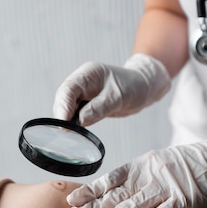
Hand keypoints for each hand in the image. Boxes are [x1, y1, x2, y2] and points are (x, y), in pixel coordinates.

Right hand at [53, 53, 170, 126]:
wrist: (144, 87)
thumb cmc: (134, 86)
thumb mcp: (119, 97)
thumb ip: (99, 108)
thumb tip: (80, 121)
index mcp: (88, 74)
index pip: (69, 89)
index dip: (63, 105)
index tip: (62, 122)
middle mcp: (83, 83)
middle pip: (64, 98)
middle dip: (62, 114)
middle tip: (64, 131)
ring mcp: (84, 93)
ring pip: (68, 107)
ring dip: (67, 119)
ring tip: (69, 133)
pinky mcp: (88, 104)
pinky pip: (76, 113)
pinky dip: (75, 122)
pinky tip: (76, 131)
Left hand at [66, 113, 206, 207]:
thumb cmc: (192, 164)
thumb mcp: (162, 163)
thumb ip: (142, 177)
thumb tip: (118, 193)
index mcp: (144, 165)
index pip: (111, 178)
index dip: (91, 190)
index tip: (72, 199)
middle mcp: (151, 175)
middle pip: (117, 193)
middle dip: (94, 206)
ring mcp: (168, 187)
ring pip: (135, 204)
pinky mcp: (185, 200)